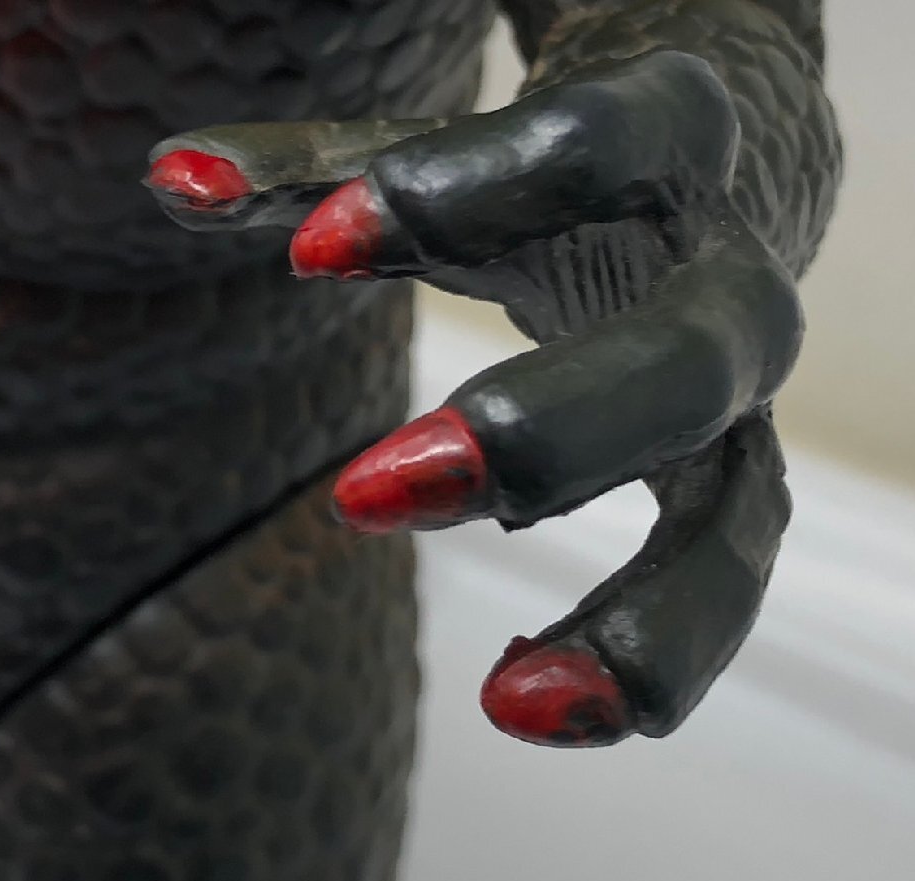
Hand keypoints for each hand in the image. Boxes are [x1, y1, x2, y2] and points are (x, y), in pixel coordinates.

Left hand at [146, 50, 799, 748]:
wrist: (704, 182)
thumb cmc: (554, 173)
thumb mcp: (450, 157)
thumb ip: (316, 166)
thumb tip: (172, 182)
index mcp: (669, 140)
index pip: (594, 148)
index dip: (470, 190)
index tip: (313, 251)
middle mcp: (728, 285)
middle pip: (685, 365)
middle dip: (547, 432)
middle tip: (367, 498)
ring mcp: (742, 403)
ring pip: (740, 522)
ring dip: (648, 619)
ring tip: (515, 705)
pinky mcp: (735, 482)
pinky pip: (714, 582)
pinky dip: (642, 648)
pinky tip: (525, 699)